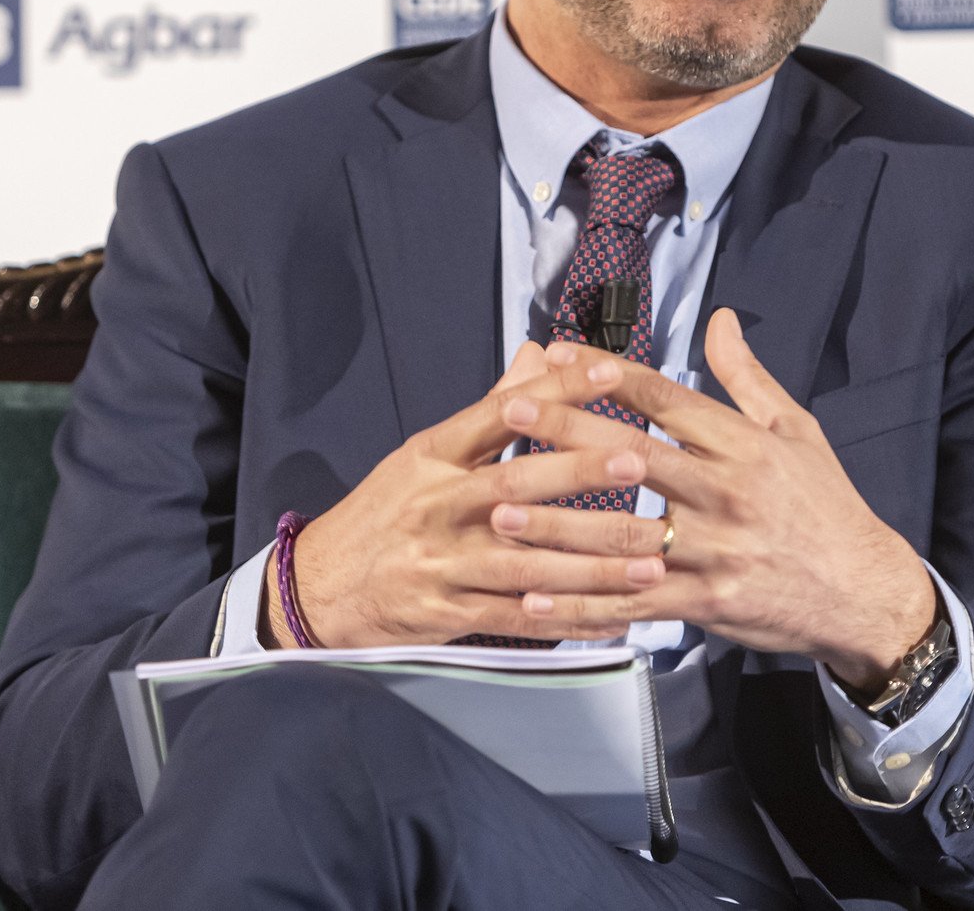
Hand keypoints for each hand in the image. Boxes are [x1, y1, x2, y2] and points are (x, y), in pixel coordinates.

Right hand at [263, 341, 673, 647]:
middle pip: (515, 484)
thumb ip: (491, 408)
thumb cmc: (383, 512)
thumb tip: (539, 354)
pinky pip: (518, 617)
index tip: (611, 376)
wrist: (321, 586)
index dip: (555, 393)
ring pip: (527, 561)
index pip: (497, 414)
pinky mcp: (448, 613)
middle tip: (640, 463)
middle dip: (580, 473)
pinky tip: (613, 618)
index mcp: (433, 456)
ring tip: (652, 558)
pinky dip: (567, 620)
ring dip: (593, 564)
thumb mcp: (425, 454)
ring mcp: (443, 563)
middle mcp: (438, 506)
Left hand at [494, 310, 937, 690]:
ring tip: (500, 508)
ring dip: (557, 524)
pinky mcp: (708, 604)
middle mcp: (727, 494)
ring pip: (624, 536)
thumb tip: (718, 317)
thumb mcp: (796, 429)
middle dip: (567, 432)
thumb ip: (746, 376)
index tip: (558, 356)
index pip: (666, 399)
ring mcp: (715, 553)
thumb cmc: (825, 504)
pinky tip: (535, 599)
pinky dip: (582, 605)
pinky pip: (633, 604)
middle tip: (512, 410)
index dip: (608, 375)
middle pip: (635, 457)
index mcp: (744, 445)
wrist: (864, 592)